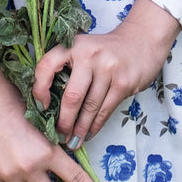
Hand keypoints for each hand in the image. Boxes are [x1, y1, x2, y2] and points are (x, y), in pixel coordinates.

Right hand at [0, 62, 92, 181]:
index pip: (73, 177)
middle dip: (57, 180)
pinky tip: (14, 161)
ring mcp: (8, 175)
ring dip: (36, 178)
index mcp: (45, 152)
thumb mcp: (42, 121)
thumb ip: (52, 144)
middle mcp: (28, 168)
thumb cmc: (14, 99)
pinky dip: (16, 176)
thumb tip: (64, 155)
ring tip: (32, 160)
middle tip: (58, 172)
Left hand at [32, 0, 180, 147]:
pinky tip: (89, 133)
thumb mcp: (84, 48)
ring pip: (89, 107)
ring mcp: (109, 68)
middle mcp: (90, 54)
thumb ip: (68, 68)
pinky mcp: (123, 82)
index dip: (39, 89)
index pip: (47, 66)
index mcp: (74, 45)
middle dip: (64, 121)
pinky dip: (95, 126)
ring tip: (73, 141)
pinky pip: (105, 110)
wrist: (142, 40)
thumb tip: (49, 104)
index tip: (41, 107)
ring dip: (80, 129)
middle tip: (59, 135)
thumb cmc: (105, 50)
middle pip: (72, 96)